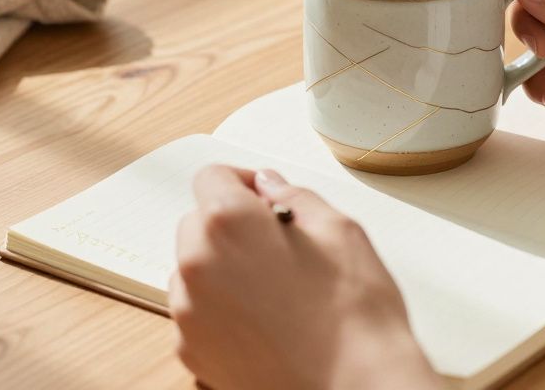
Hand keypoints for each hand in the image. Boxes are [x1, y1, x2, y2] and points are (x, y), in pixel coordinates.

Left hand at [171, 166, 439, 389]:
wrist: (354, 388)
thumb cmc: (353, 318)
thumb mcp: (340, 231)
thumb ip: (295, 197)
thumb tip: (271, 187)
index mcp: (228, 224)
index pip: (213, 177)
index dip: (244, 181)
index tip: (264, 197)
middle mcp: (197, 266)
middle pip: (198, 223)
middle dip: (233, 226)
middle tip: (281, 244)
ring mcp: (190, 314)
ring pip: (195, 270)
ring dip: (224, 268)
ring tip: (276, 289)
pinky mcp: (193, 352)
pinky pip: (198, 313)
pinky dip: (222, 309)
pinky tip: (267, 321)